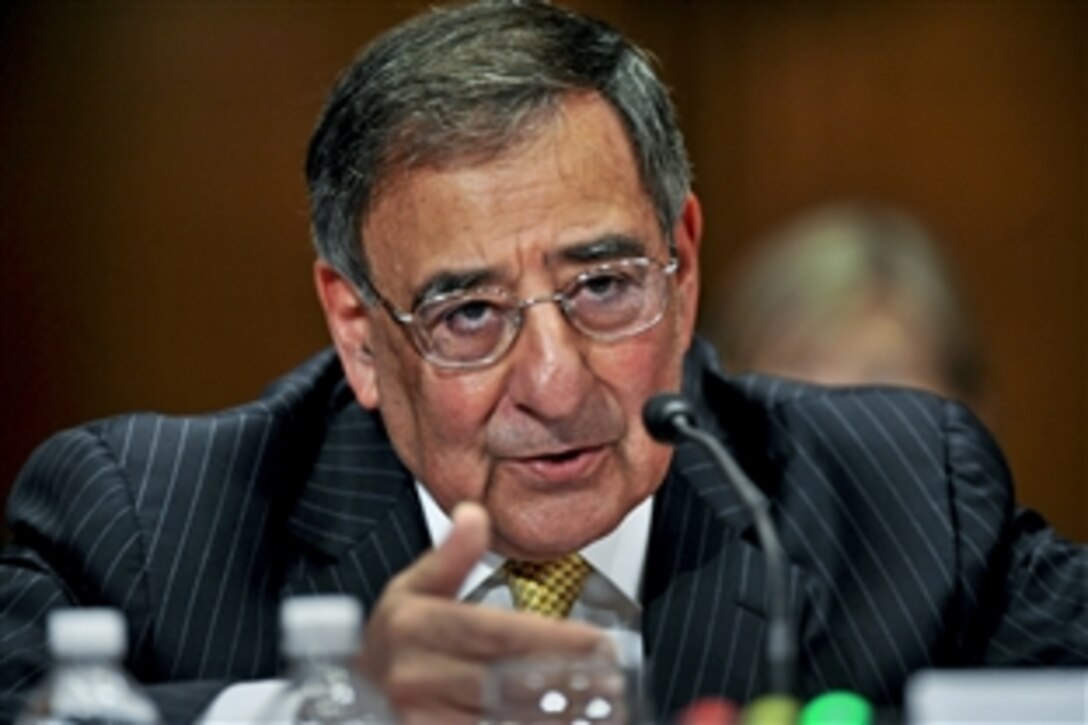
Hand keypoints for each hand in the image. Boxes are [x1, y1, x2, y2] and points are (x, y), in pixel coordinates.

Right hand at [357, 501, 608, 723]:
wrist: (358, 692)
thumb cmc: (397, 639)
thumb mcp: (415, 586)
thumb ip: (451, 554)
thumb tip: (474, 513)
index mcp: (414, 625)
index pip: (495, 633)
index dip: (552, 638)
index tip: (597, 642)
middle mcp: (413, 675)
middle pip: (504, 681)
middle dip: (562, 681)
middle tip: (609, 679)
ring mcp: (419, 717)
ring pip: (499, 719)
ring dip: (552, 717)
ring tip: (597, 708)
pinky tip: (560, 724)